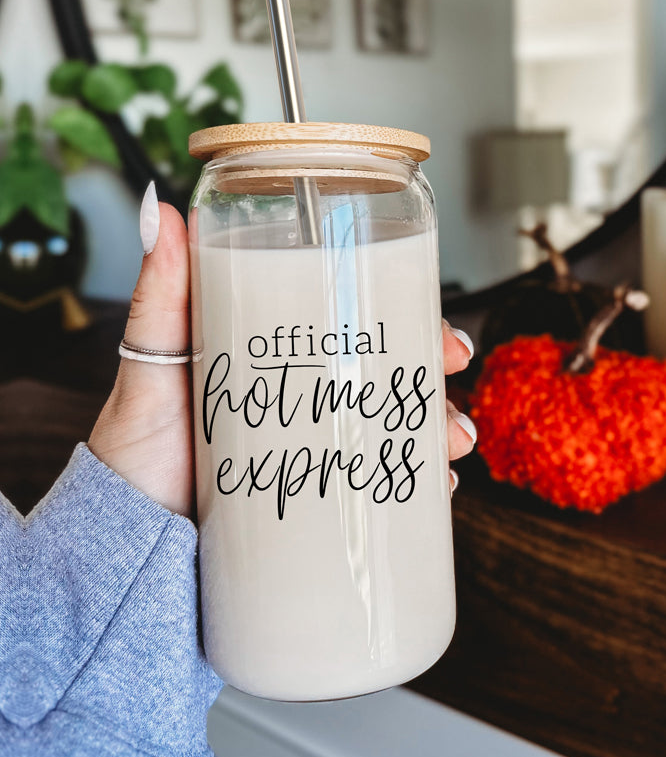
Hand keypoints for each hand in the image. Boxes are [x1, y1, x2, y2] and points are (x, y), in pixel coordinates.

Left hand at [89, 188, 477, 515]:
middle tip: (452, 396)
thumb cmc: (133, 451)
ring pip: (397, 429)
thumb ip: (160, 292)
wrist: (122, 546)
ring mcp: (314, 449)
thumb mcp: (151, 362)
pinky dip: (418, 483)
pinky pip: (380, 485)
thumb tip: (162, 210)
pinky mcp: (316, 499)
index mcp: (279, 353)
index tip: (441, 332)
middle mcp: (304, 396)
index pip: (358, 322)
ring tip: (449, 449)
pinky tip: (435, 489)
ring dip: (439, 433)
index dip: (412, 321)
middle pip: (392, 374)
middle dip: (438, 381)